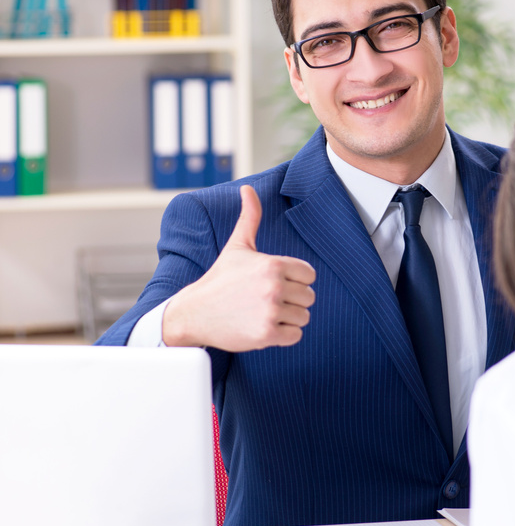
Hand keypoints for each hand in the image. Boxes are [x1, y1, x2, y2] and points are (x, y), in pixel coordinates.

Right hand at [162, 185, 316, 351]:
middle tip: (266, 301)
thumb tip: (248, 189)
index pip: (309, 275)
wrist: (194, 313)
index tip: (275, 283)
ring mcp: (270, 311)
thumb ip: (250, 217)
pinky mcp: (266, 334)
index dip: (295, 280)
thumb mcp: (236, 246)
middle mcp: (273, 287)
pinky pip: (296, 336)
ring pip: (304, 317)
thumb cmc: (219, 279)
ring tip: (263, 313)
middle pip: (309, 297)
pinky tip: (263, 327)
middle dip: (292, 301)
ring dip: (288, 319)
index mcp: (272, 264)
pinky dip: (284, 335)